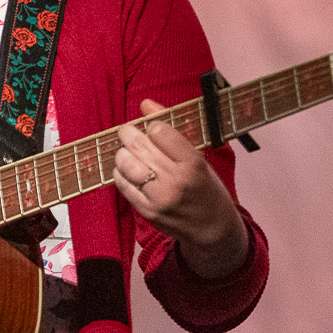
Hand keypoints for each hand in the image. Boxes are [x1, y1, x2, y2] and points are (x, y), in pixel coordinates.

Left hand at [113, 98, 251, 280]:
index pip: (160, 132)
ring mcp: (159, 198)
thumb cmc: (207, 189)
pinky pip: (123, 185)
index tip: (151, 127)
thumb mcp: (198, 157)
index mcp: (193, 164)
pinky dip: (120, 173)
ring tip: (127, 151)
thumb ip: (171, 130)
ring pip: (127, 165)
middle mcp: (176, 181)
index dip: (151, 125)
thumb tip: (146, 104)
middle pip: (140, 147)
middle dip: (128, 134)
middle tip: (127, 132)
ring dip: (122, 153)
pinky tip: (127, 169)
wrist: (212, 229)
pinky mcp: (147, 212)